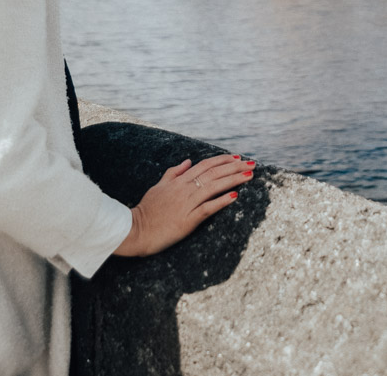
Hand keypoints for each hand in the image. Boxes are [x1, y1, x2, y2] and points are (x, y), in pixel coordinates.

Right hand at [112, 153, 254, 256]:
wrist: (135, 230)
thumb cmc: (146, 210)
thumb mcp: (159, 186)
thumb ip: (174, 173)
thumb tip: (188, 161)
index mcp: (179, 181)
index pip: (205, 165)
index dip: (223, 160)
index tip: (237, 157)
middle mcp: (184, 189)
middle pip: (213, 173)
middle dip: (234, 167)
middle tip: (252, 163)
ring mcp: (186, 204)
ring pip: (214, 187)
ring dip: (233, 180)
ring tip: (249, 175)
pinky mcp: (187, 220)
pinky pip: (207, 208)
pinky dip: (222, 201)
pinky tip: (235, 196)